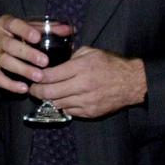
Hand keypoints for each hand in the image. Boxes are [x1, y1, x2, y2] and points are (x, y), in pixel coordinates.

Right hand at [0, 15, 50, 93]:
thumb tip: (69, 30)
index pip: (14, 24)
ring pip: (5, 61)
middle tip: (45, 62)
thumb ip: (46, 29)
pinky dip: (10, 84)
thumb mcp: (25, 28)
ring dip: (22, 70)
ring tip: (39, 77)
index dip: (25, 31)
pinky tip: (24, 88)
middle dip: (28, 54)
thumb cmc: (11, 35)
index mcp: (4, 23)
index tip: (37, 37)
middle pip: (10, 45)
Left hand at [29, 46, 146, 118]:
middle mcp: (82, 86)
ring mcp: (86, 101)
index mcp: (82, 68)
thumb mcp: (91, 52)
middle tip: (33, 89)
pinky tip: (61, 99)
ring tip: (45, 94)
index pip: (50, 75)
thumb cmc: (111, 64)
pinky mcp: (90, 112)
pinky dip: (62, 105)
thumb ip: (71, 56)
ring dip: (49, 99)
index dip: (38, 77)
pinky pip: (69, 111)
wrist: (132, 83)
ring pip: (57, 103)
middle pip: (50, 92)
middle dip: (37, 91)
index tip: (33, 76)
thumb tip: (53, 61)